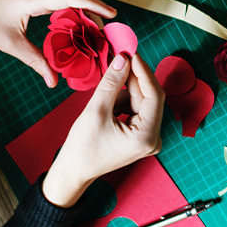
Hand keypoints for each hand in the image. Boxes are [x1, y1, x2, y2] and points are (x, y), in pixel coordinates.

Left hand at [0, 0, 117, 87]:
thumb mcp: (10, 43)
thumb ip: (35, 61)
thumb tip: (53, 81)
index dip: (93, 5)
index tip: (112, 15)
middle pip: (78, 0)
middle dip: (95, 17)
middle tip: (106, 38)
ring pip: (74, 1)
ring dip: (86, 16)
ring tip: (97, 37)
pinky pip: (67, 1)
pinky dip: (76, 14)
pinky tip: (80, 30)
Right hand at [43, 53, 164, 206]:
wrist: (72, 171)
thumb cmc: (82, 148)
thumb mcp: (96, 111)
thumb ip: (112, 83)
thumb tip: (123, 59)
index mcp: (147, 137)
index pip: (154, 96)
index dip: (143, 72)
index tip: (132, 55)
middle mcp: (154, 139)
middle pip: (149, 98)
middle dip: (134, 79)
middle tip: (121, 59)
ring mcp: (148, 138)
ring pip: (141, 102)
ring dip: (125, 91)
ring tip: (106, 90)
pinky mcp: (140, 136)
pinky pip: (136, 110)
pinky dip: (123, 101)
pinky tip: (108, 103)